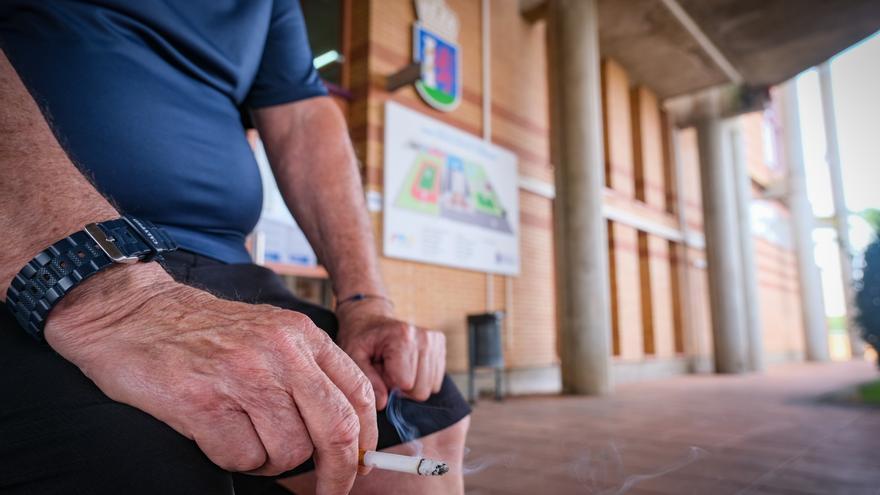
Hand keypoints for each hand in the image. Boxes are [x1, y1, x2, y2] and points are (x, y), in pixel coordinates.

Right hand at [44, 264, 376, 494]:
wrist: (131, 314)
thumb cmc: (202, 332)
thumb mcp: (270, 333)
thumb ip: (308, 371)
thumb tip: (347, 431)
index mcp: (302, 335)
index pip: (358, 394)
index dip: (366, 439)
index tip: (360, 464)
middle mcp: (280, 352)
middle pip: (336, 429)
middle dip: (339, 472)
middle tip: (329, 490)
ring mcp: (243, 376)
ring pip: (288, 452)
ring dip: (270, 461)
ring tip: (244, 437)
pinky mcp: (203, 402)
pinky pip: (242, 459)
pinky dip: (233, 458)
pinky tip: (215, 432)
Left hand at [337, 300, 445, 409]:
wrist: (371, 319)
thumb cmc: (361, 339)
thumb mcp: (354, 357)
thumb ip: (368, 380)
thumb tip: (383, 404)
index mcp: (403, 337)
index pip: (406, 384)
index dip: (390, 385)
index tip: (379, 371)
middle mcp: (424, 337)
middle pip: (421, 390)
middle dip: (402, 388)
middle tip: (387, 371)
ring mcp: (435, 340)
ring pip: (430, 388)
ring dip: (411, 383)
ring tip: (396, 366)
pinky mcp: (440, 344)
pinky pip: (436, 381)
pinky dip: (421, 378)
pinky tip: (407, 364)